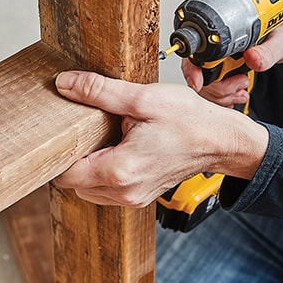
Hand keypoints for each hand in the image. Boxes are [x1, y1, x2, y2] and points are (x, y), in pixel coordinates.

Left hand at [54, 71, 268, 206]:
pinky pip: (107, 190)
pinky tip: (117, 148)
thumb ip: (99, 91)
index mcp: (121, 171)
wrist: (221, 140)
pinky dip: (104, 171)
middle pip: (74, 182)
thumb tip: (65, 84)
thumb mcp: (143, 98)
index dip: (61, 149)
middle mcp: (125, 192)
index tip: (66, 129)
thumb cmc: (190, 121)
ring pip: (89, 188)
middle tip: (88, 128)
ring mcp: (133, 198)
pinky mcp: (139, 196)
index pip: (65, 174)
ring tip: (106, 137)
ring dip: (89, 165)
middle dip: (75, 155)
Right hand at [182, 16, 282, 105]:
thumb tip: (251, 57)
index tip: (199, 83)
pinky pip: (214, 90)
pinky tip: (239, 93)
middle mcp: (218, 47)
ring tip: (243, 87)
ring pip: (205, 86)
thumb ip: (268, 51)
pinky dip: (225, 98)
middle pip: (198, 74)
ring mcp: (219, 59)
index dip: (192, 70)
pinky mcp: (225, 70)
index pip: (195, 53)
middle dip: (217, 88)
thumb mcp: (282, 40)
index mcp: (225, 33)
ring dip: (222, 94)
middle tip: (241, 83)